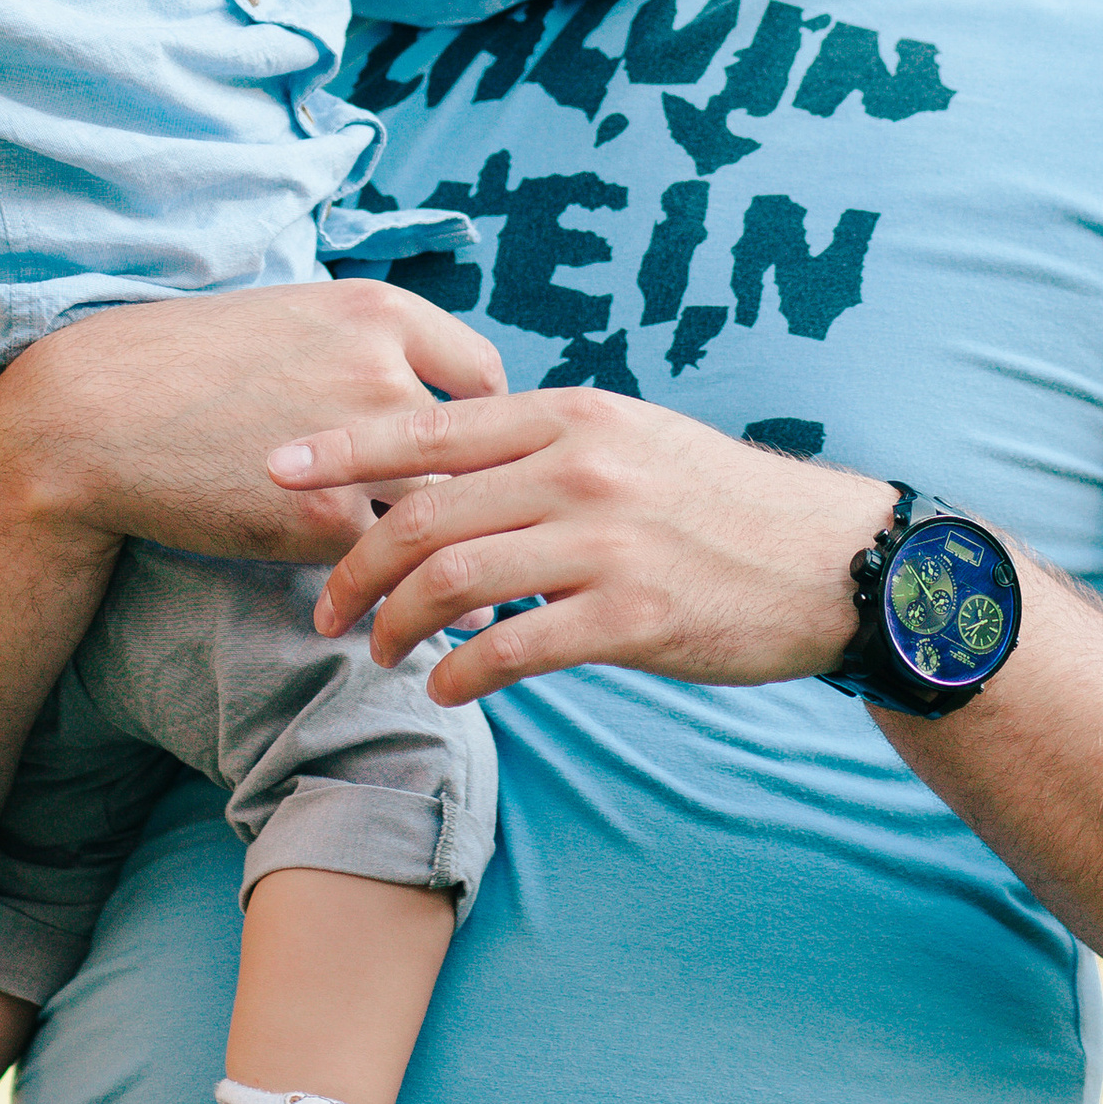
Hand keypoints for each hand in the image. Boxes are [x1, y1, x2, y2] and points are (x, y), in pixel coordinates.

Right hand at [0, 276, 510, 563]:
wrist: (97, 413)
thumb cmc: (192, 365)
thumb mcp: (294, 319)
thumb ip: (370, 348)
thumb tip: (436, 406)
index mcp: (379, 311)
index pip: (484, 379)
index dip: (482, 428)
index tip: (467, 464)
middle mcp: (384, 371)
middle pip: (475, 455)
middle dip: (480, 501)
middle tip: (491, 539)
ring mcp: (361, 450)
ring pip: (442, 517)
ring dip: (451, 557)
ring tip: (462, 592)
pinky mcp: (325, 522)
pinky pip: (386, 565)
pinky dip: (390, 588)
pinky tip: (382, 608)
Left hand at [269, 383, 887, 705]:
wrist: (829, 559)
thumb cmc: (715, 501)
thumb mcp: (627, 440)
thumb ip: (539, 446)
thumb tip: (442, 466)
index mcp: (572, 415)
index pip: (428, 428)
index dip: (341, 449)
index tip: (273, 467)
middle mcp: (580, 468)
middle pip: (423, 515)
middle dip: (352, 566)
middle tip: (322, 609)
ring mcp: (607, 541)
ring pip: (456, 583)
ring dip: (397, 625)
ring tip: (378, 653)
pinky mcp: (635, 615)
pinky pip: (517, 650)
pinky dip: (464, 673)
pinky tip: (448, 688)